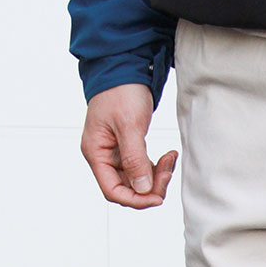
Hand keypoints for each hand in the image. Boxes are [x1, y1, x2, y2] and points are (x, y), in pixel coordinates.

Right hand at [81, 84, 177, 208]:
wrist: (124, 67)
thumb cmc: (120, 91)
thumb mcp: (129, 125)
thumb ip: (134, 159)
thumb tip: (142, 189)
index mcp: (96, 153)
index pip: (112, 191)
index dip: (135, 199)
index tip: (157, 197)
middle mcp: (103, 156)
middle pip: (127, 188)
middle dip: (150, 186)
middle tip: (168, 171)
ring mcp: (115, 153)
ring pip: (137, 180)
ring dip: (156, 176)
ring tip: (170, 159)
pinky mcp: (128, 147)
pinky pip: (143, 167)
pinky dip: (157, 167)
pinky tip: (168, 156)